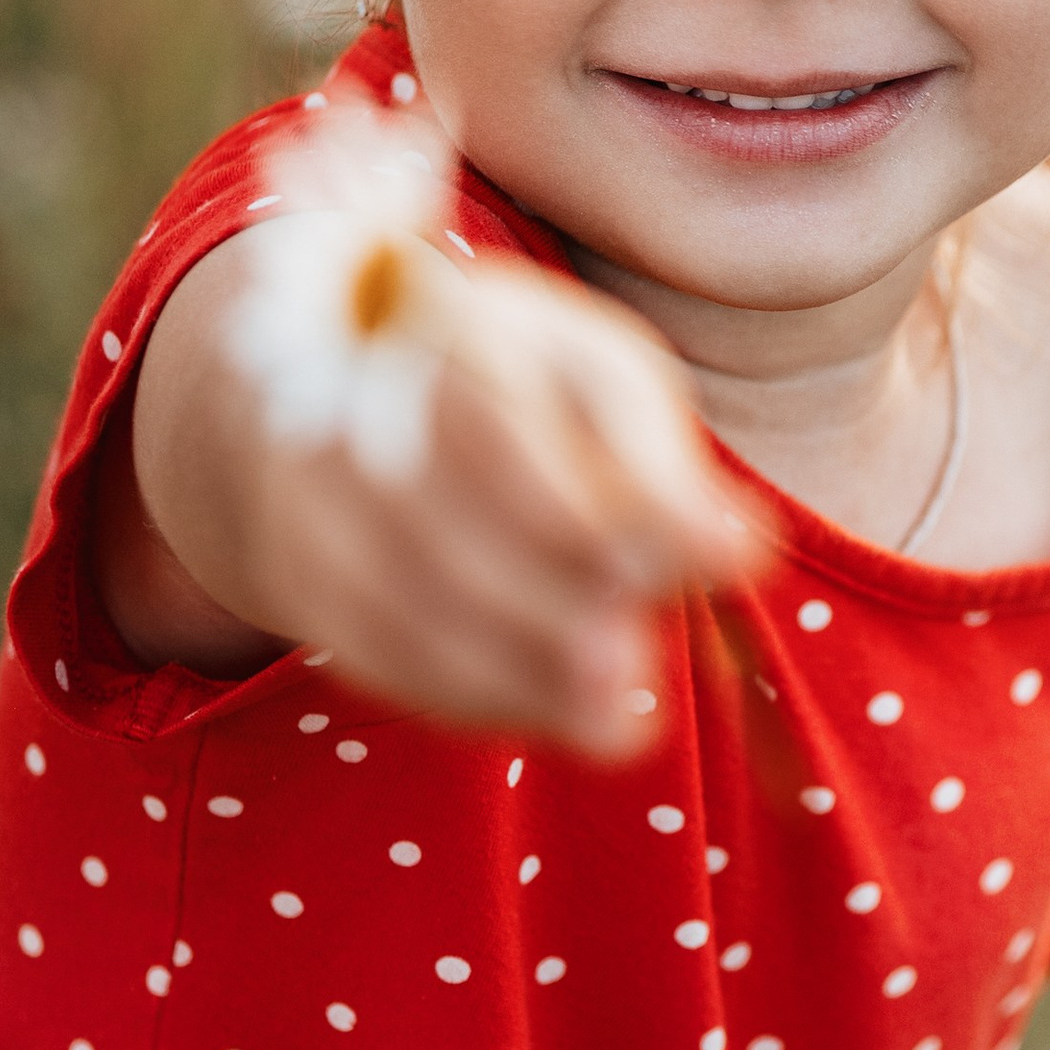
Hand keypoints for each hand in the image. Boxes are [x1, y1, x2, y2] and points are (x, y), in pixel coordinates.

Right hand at [114, 240, 763, 754]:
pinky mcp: (305, 579)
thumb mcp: (601, 380)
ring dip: (518, 672)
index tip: (733, 559)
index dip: (619, 505)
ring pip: (407, 603)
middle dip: (548, 602)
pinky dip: (478, 700)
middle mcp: (358, 408)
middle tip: (634, 657)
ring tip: (618, 713)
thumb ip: (659, 462)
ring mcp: (313, 499)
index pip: (520, 429)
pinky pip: (380, 655)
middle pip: (446, 522)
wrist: (351, 391)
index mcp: (450, 330)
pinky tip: (563, 718)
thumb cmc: (523, 385)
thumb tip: (744, 555)